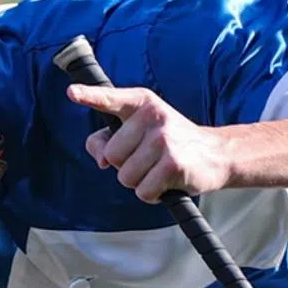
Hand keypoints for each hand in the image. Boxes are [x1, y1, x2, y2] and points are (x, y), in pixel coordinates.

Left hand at [68, 83, 234, 202]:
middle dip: (125, 166)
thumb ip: (109, 141)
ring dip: (139, 182)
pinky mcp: (173, 164)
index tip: (72, 93)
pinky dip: (152, 195)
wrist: (216, 154)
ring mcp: (164, 139)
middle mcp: (153, 116)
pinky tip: (167, 182)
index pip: (110, 99)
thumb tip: (101, 160)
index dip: (90, 96)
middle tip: (149, 159)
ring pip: (125, 177)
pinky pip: (143, 191)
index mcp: (142, 103)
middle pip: (111, 156)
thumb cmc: (171, 144)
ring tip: (159, 170)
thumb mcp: (140, 133)